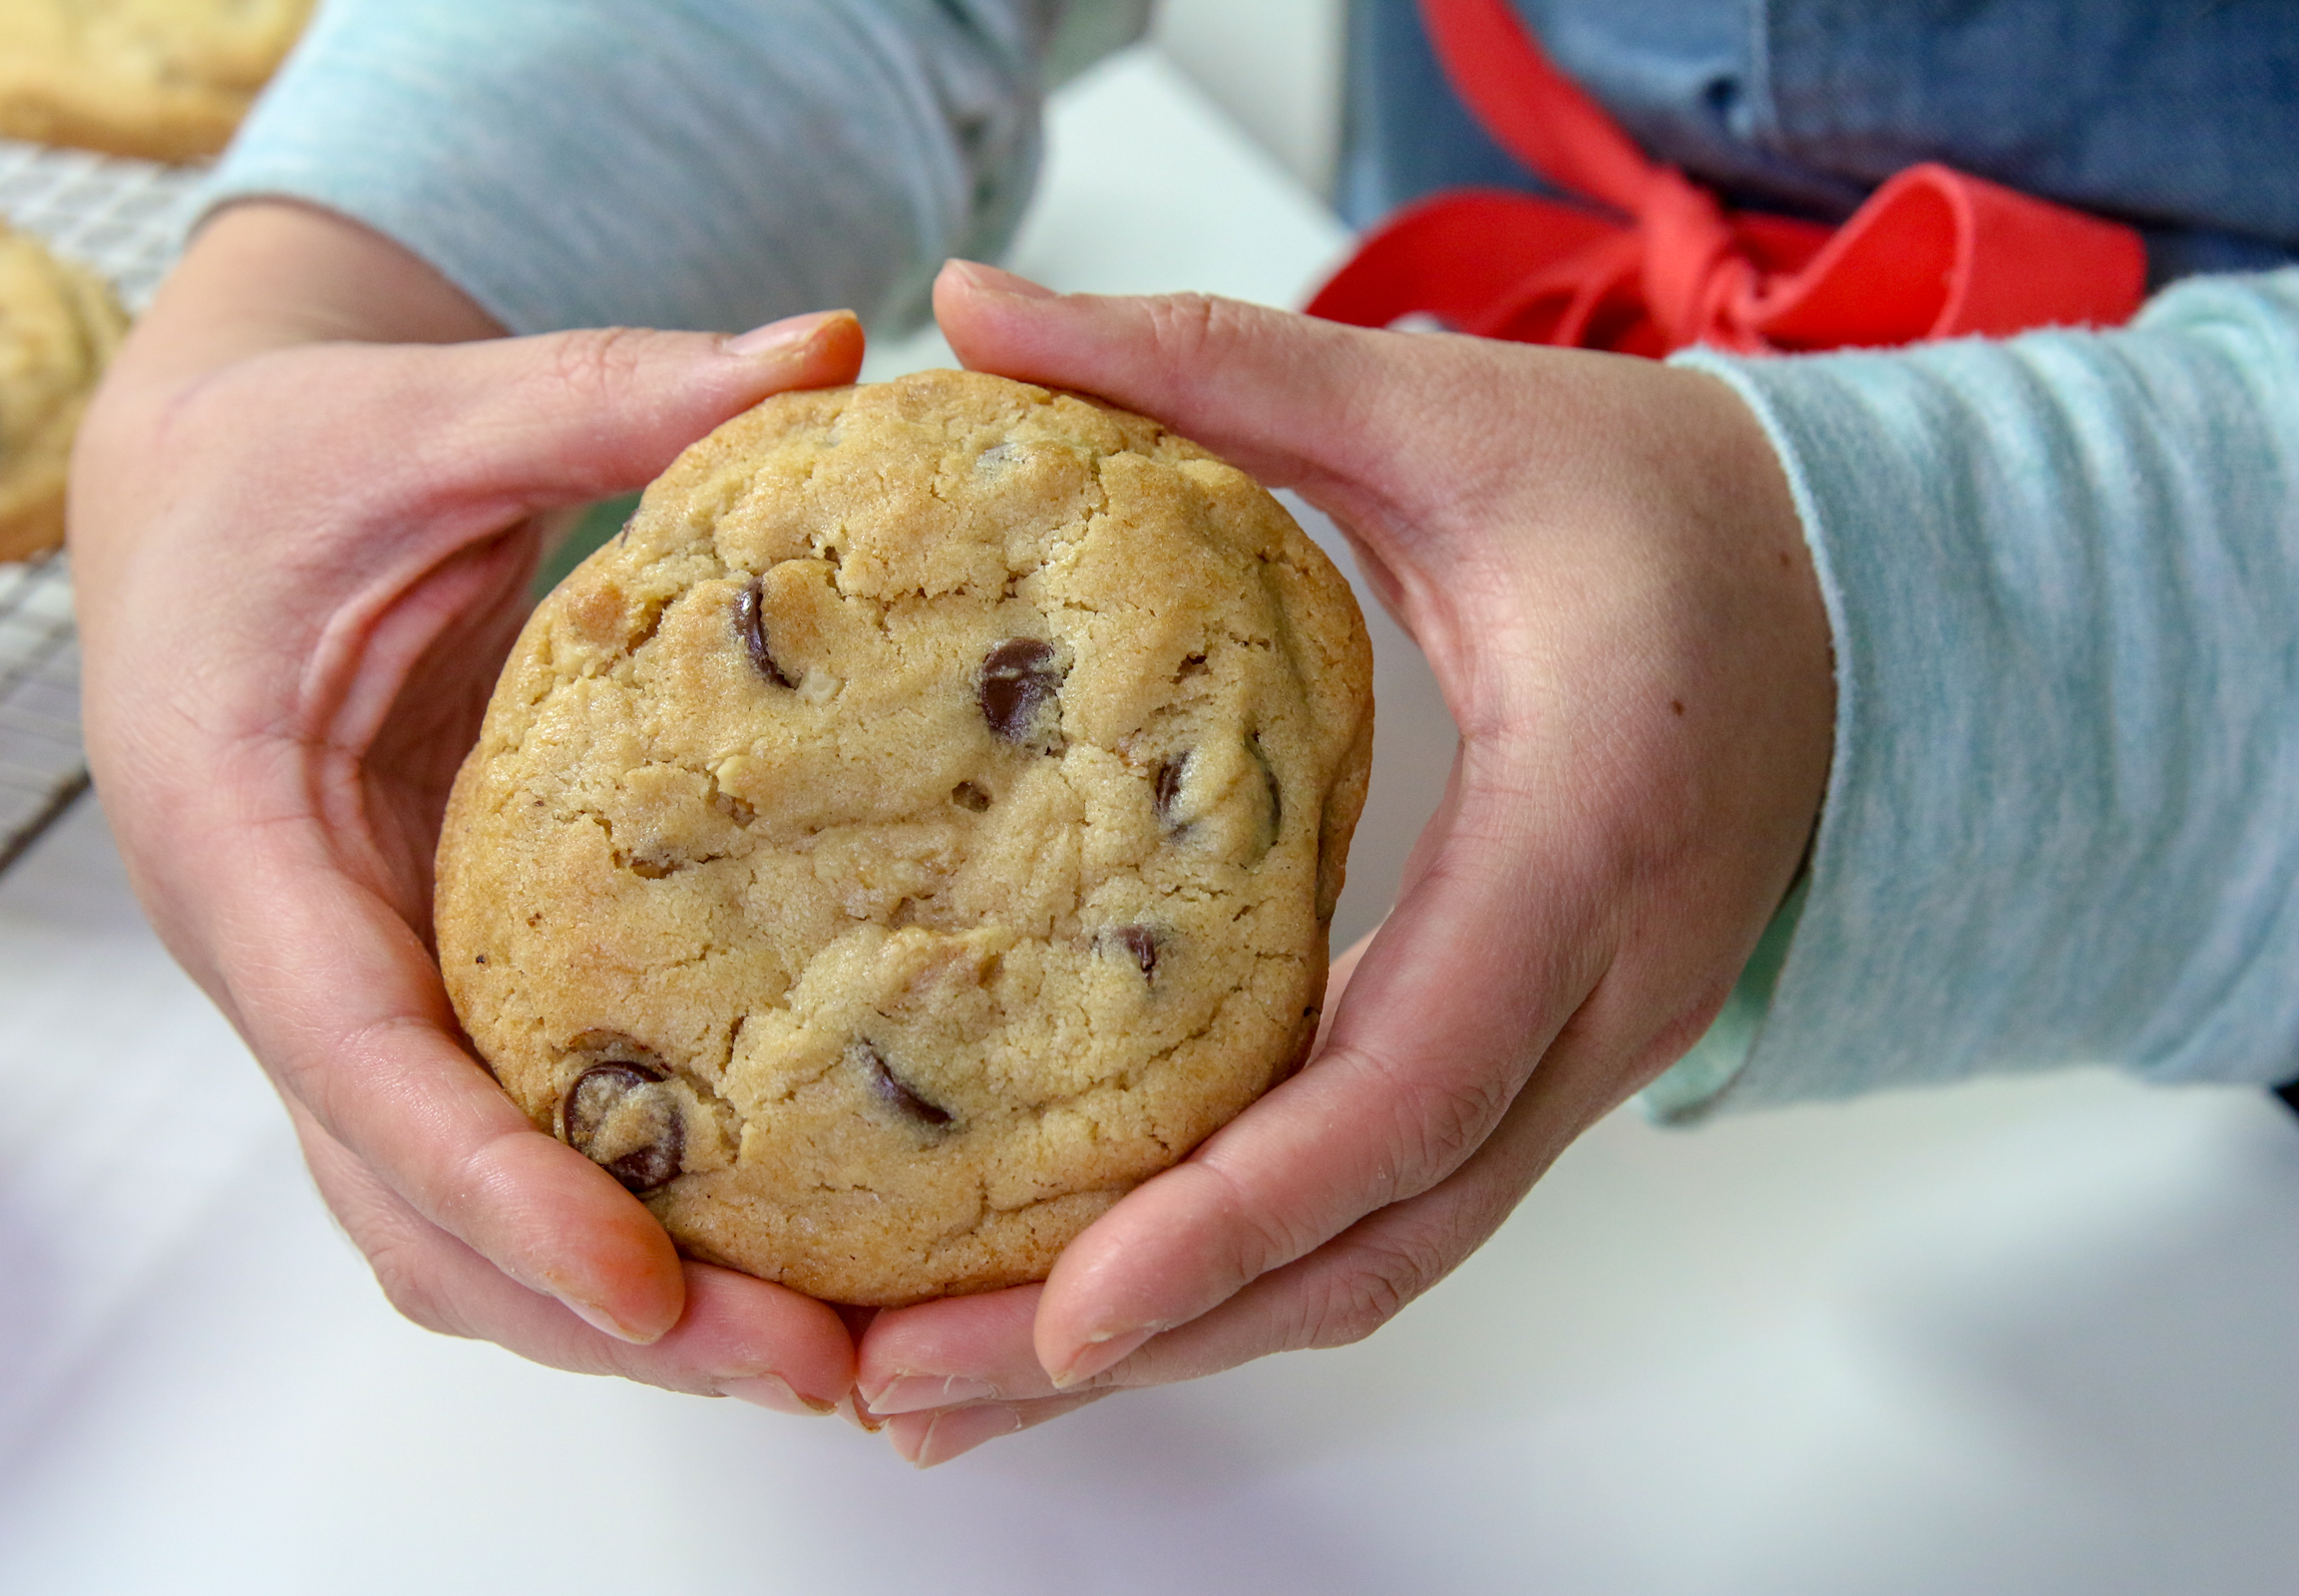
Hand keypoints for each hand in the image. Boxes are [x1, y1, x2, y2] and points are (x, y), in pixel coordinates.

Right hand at [73, 202, 867, 1411]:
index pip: (362, 1062)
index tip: (652, 1284)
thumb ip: (606, 396)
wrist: (206, 502)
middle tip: (824, 1371)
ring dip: (623, 1313)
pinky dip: (613, 1232)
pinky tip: (776, 1254)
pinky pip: (497, 1161)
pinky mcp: (422, 997)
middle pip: (418, 1212)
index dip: (498, 1187)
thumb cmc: (287, 465)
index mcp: (245, 842)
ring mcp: (351, 1000)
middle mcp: (289, 959)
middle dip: (607, 1312)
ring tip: (833, 1357)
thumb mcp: (424, 420)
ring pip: (451, 1228)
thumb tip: (832, 354)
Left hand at [854, 262, 1834, 1462]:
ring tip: (949, 1388)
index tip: (1070, 1307)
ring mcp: (1582, 1055)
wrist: (1848, 595)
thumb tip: (977, 305)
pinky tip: (1087, 1303)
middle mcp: (1596, 995)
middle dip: (1152, 1336)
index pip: (1411, 1082)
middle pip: (1376, 1240)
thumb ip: (1213, 366)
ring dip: (1179, 1341)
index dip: (1240, 1213)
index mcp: (1587, 840)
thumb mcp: (1445, 419)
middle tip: (912, 1391)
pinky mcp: (1538, 1064)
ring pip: (1381, 1261)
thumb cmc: (1660, 508)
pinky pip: (1388, 1212)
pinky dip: (1240, 1276)